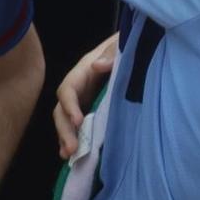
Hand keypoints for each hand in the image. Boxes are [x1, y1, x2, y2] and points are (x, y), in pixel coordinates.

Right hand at [55, 34, 117, 158]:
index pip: (68, 89)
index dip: (70, 106)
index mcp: (83, 71)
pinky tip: (75, 155)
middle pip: (62, 109)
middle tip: (72, 149)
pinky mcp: (92, 107)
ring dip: (66, 137)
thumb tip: (97, 67)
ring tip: (68, 156)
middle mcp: (79, 86)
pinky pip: (79, 125)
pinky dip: (76, 138)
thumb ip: (112, 53)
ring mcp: (84, 98)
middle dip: (64, 129)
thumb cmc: (129, 43)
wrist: (137, 46)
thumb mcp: (121, 44)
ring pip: (67, 119)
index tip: (79, 122)